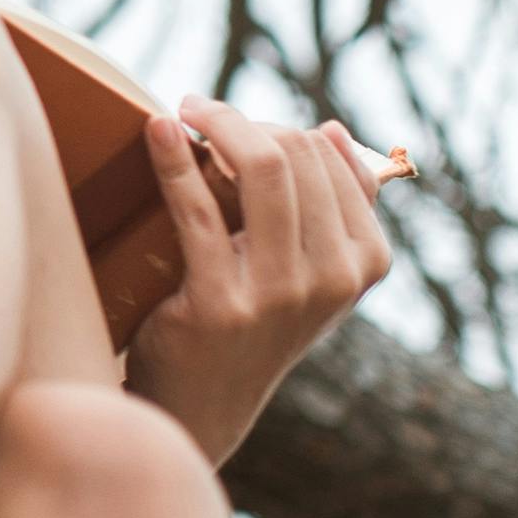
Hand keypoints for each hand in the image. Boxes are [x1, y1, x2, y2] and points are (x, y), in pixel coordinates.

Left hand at [118, 98, 391, 468]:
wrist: (201, 406)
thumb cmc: (251, 322)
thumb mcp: (309, 273)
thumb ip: (334, 208)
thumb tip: (330, 129)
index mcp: (363, 263)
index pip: (331, 155)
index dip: (279, 126)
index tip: (237, 123)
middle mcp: (332, 280)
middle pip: (297, 154)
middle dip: (245, 121)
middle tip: (200, 113)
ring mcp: (280, 295)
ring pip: (262, 168)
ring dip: (217, 122)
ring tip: (182, 112)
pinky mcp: (220, 304)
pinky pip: (198, 208)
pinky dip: (173, 159)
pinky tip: (154, 130)